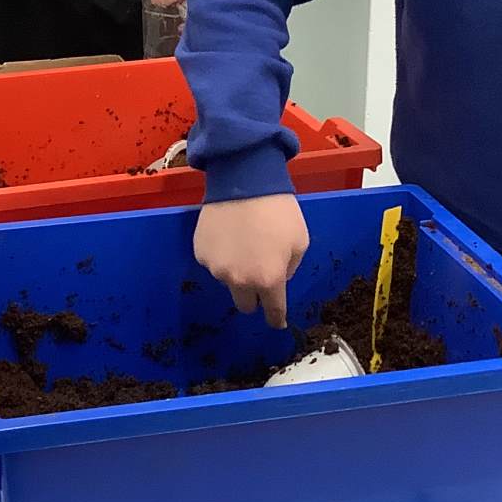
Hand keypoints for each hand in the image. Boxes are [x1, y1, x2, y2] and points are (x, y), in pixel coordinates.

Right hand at [195, 195, 308, 327]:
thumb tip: (278, 276)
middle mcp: (240, 281)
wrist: (243, 180)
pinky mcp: (201, 253)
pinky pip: (214, 263)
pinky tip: (229, 234)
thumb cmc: (279, 210)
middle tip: (259, 274)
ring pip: (228, 281)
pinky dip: (222, 255)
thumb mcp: (300, 241)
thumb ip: (290, 268)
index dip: (275, 318)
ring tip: (243, 242)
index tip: (276, 322)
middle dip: (253, 296)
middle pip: (244, 305)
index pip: (272, 311)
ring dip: (236, 271)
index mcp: (269, 280)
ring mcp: (216, 268)